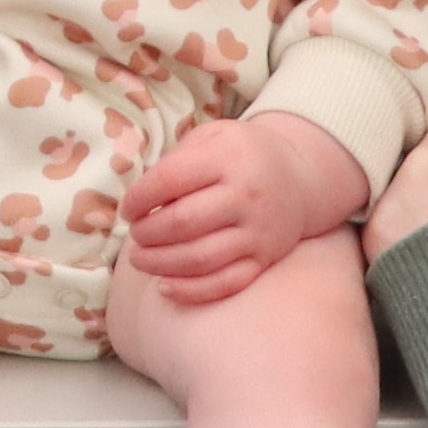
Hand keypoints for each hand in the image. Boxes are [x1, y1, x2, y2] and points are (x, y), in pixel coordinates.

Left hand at [124, 111, 370, 307]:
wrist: (299, 176)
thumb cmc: (240, 155)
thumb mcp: (213, 136)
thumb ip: (178, 159)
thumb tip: (139, 197)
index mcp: (227, 158)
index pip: (169, 180)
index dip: (139, 198)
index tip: (128, 209)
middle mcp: (246, 195)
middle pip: (183, 223)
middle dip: (146, 233)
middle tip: (135, 235)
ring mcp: (258, 231)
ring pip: (201, 258)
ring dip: (160, 263)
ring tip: (140, 259)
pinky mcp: (265, 259)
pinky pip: (226, 283)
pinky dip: (191, 291)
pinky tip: (164, 286)